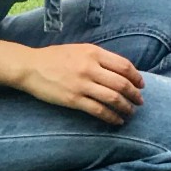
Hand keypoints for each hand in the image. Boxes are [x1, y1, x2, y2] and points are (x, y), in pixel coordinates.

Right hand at [18, 43, 144, 124]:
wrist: (30, 67)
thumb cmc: (55, 57)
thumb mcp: (80, 49)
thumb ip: (99, 58)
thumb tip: (120, 71)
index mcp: (94, 53)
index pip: (124, 66)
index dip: (136, 77)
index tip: (141, 85)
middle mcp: (90, 68)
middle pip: (121, 83)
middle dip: (134, 94)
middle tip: (140, 101)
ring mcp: (82, 85)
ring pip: (113, 98)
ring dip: (126, 107)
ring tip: (130, 112)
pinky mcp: (73, 100)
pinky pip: (98, 110)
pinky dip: (111, 117)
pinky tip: (117, 120)